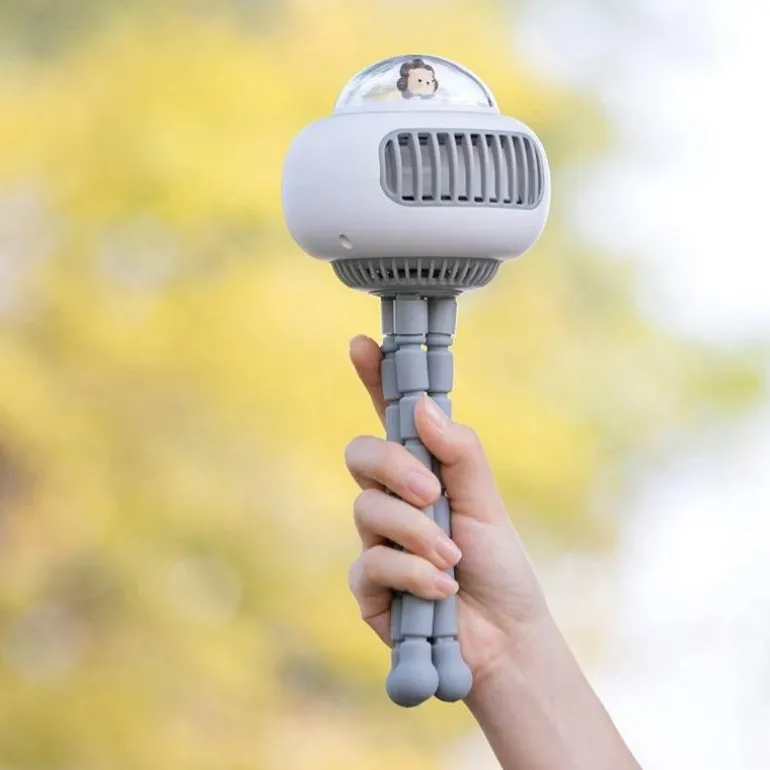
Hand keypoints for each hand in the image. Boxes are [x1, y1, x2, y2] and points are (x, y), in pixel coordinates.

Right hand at [345, 335, 550, 690]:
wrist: (503, 636)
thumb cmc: (498, 565)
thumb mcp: (487, 503)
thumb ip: (459, 453)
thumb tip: (421, 407)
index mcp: (422, 471)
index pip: (389, 416)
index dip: (374, 378)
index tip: (363, 344)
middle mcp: (392, 499)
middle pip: (361, 454)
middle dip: (395, 469)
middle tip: (432, 495)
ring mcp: (376, 540)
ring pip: (367, 509)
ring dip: (416, 533)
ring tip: (453, 559)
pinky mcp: (368, 584)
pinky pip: (371, 563)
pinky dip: (412, 573)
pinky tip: (441, 589)